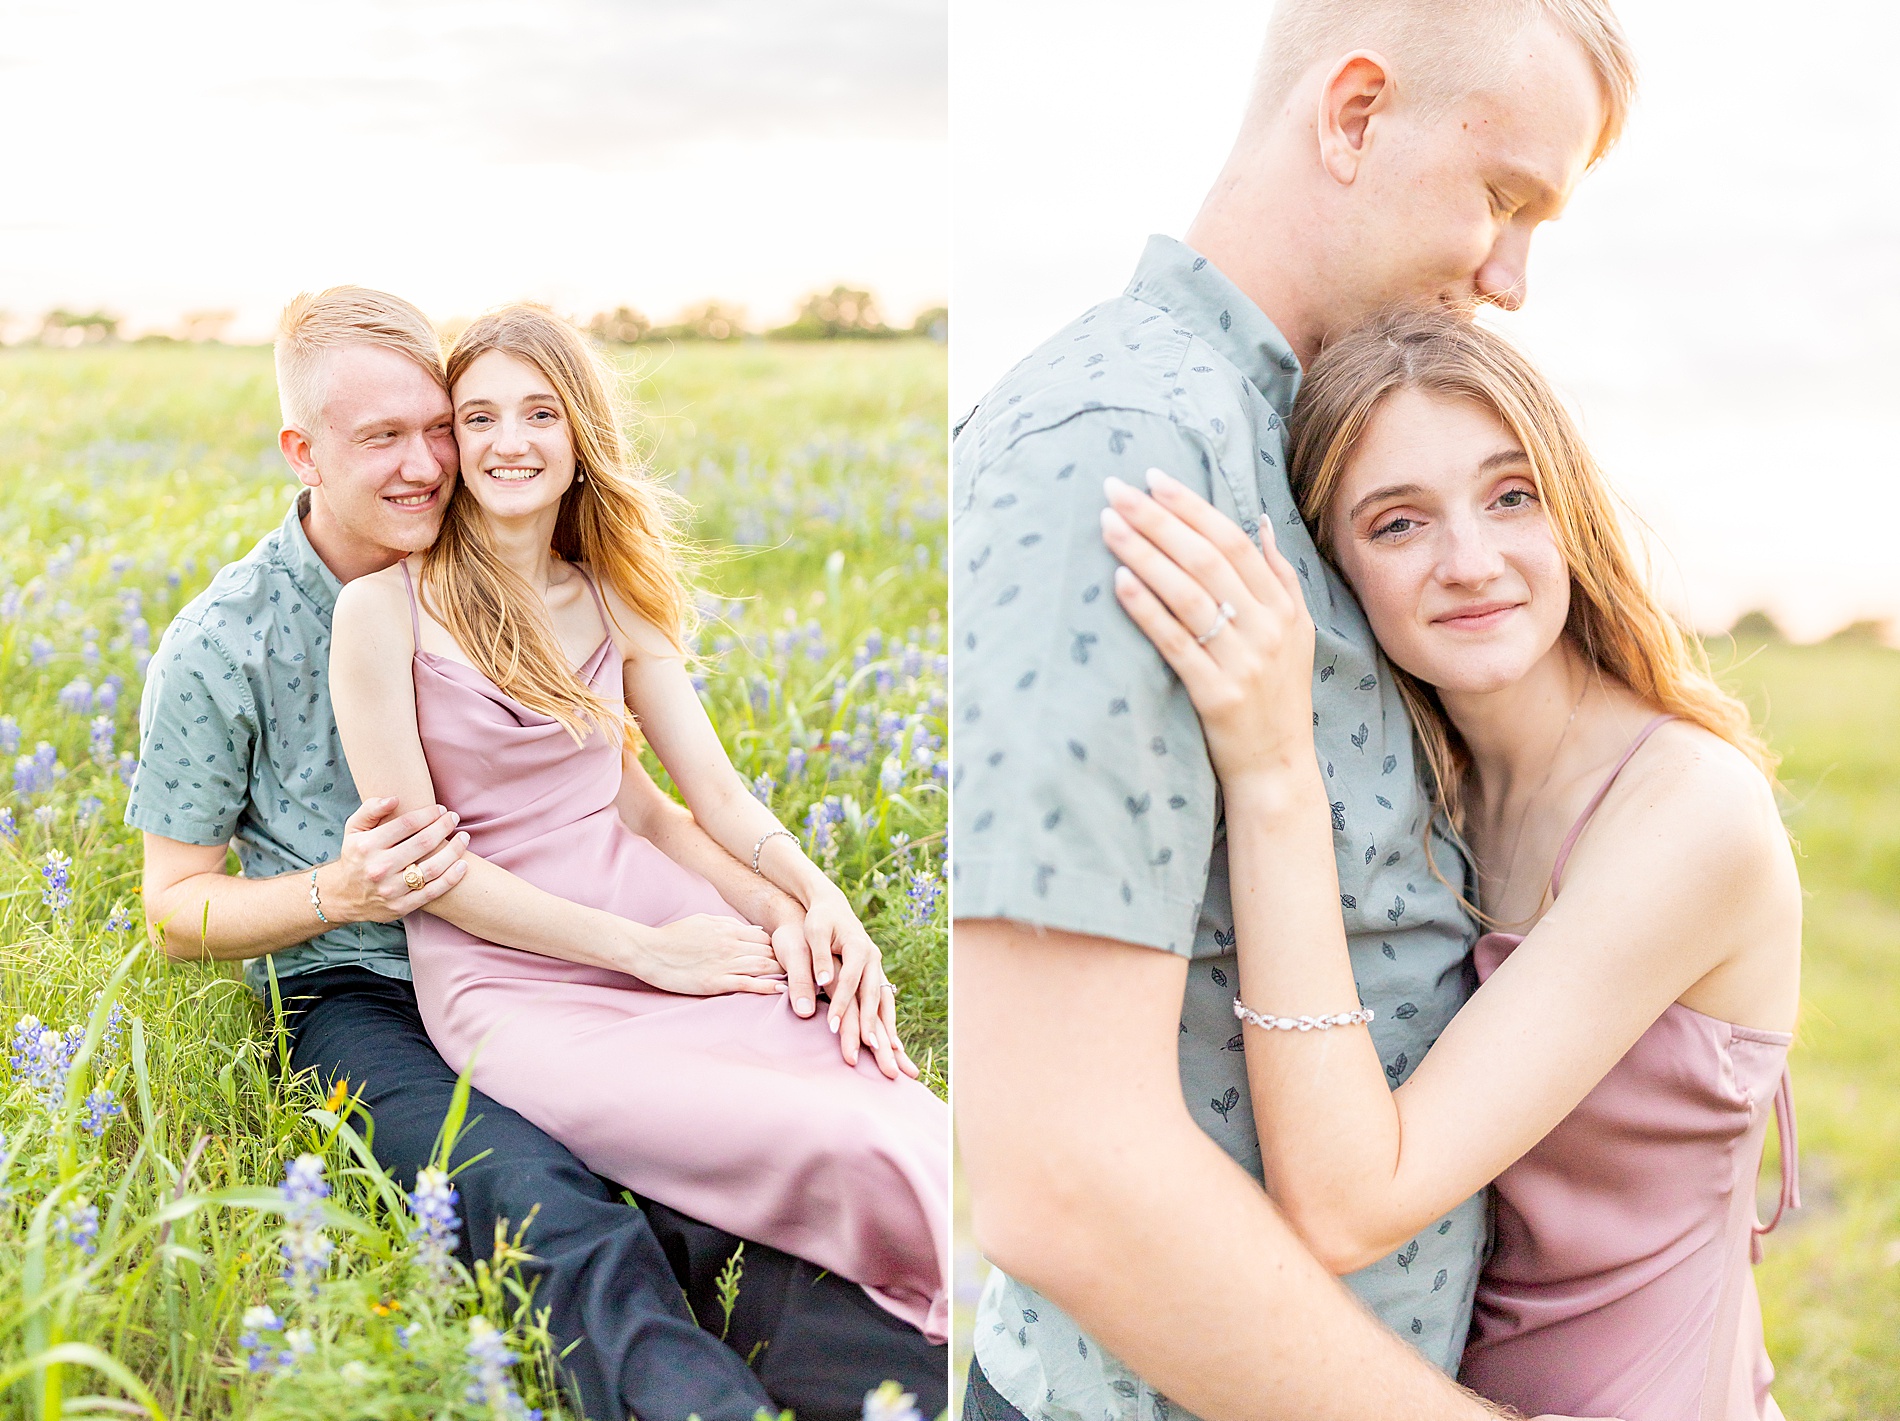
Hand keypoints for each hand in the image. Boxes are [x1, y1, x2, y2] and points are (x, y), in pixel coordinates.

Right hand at [327, 797, 469, 922]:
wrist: (343, 896)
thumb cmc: (356, 855)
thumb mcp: (354, 829)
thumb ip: (371, 809)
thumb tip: (395, 799)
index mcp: (367, 846)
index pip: (407, 824)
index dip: (428, 814)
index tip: (441, 809)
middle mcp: (378, 868)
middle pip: (423, 843)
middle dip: (444, 827)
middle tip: (454, 818)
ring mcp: (390, 890)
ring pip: (432, 868)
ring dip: (454, 851)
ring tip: (464, 838)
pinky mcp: (401, 906)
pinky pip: (433, 891)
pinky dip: (452, 877)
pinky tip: (463, 864)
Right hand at [636, 914, 784, 996]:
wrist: (650, 951)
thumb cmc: (675, 936)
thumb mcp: (704, 921)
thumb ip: (730, 924)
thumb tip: (754, 930)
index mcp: (728, 929)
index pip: (764, 937)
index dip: (778, 947)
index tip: (789, 956)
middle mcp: (730, 945)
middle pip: (768, 952)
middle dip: (785, 961)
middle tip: (800, 970)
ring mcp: (724, 964)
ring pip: (762, 966)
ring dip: (782, 972)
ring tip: (798, 980)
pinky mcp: (715, 982)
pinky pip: (747, 984)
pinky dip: (767, 986)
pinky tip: (781, 989)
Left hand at [799, 891, 917, 1079]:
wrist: (832, 908)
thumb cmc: (819, 920)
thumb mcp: (814, 931)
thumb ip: (819, 957)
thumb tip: (824, 984)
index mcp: (858, 947)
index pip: (850, 980)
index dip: (841, 1003)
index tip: (831, 1027)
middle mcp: (873, 959)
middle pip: (873, 995)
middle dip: (871, 1023)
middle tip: (869, 1048)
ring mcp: (877, 968)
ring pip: (885, 1001)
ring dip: (887, 1027)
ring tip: (890, 1053)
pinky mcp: (875, 976)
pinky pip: (885, 1002)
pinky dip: (888, 1022)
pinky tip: (892, 1044)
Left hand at [1101, 468, 1316, 791]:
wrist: (1278, 769)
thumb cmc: (1277, 697)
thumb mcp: (1296, 633)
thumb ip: (1279, 576)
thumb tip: (1260, 521)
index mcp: (1284, 609)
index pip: (1233, 541)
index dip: (1192, 507)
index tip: (1153, 477)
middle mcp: (1267, 630)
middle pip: (1207, 559)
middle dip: (1158, 519)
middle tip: (1115, 489)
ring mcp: (1243, 663)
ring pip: (1188, 595)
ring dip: (1144, 554)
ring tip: (1108, 525)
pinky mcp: (1217, 695)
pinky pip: (1175, 643)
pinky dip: (1146, 609)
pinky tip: (1119, 581)